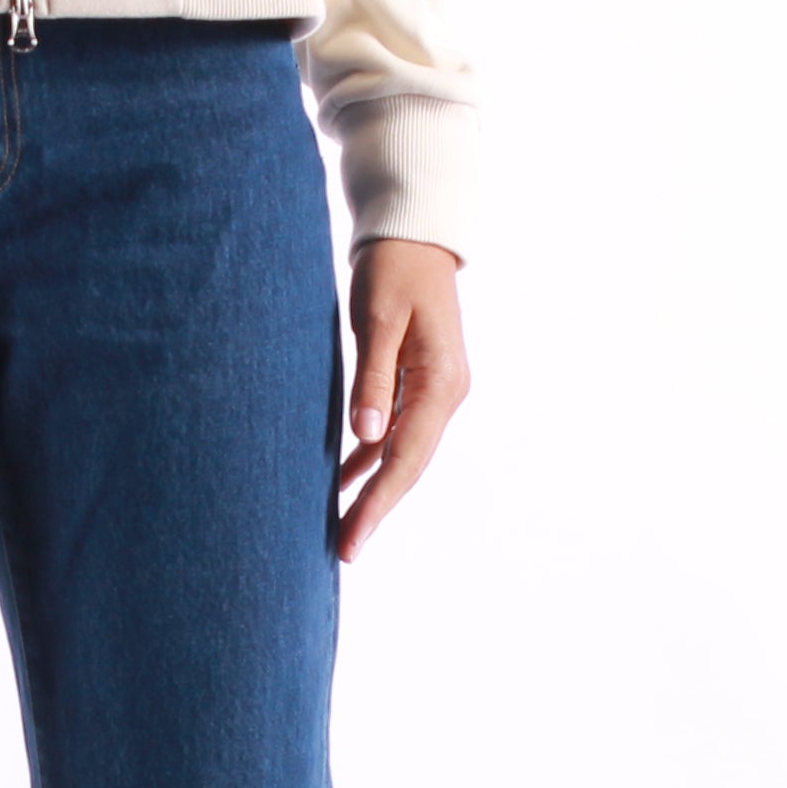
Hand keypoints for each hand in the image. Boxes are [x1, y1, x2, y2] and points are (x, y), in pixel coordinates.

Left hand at [336, 238, 469, 563]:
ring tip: (341, 529)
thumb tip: (367, 437)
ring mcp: (433, 392)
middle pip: (407, 466)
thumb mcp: (378, 320)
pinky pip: (393, 434)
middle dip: (375, 508)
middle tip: (344, 551)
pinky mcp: (416, 385)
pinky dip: (369, 460)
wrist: (414, 236)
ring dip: (372, 490)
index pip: (405, 457)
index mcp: (441, 383)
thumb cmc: (393, 270)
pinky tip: (344, 482)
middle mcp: (444, 394)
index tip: (353, 537)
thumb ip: (372, 378)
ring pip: (401, 455)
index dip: (378, 501)